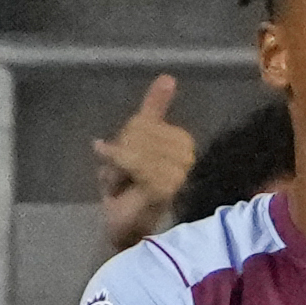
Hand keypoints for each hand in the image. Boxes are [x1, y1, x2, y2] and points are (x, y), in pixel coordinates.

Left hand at [93, 74, 196, 248]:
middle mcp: (187, 157)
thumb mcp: (138, 141)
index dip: (128, 136)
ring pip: (135, 147)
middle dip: (122, 151)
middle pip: (140, 131)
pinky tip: (119, 187)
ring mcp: (178, 173)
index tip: (126, 159)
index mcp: (183, 143)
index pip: (146, 121)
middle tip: (122, 175)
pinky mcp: (166, 187)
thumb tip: (168, 76)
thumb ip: (155, 108)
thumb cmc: (132, 187)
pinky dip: (121, 174)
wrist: (125, 228)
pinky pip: (135, 164)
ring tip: (121, 185)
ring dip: (118, 168)